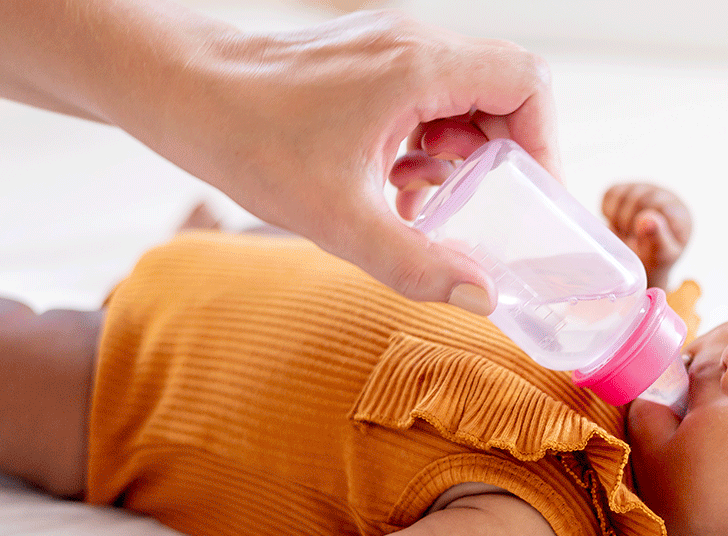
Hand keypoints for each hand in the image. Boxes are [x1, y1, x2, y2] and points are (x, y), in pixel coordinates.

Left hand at [136, 10, 558, 314]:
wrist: (181, 92)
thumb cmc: (249, 140)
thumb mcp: (338, 219)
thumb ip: (416, 263)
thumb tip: (483, 297)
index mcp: (419, 68)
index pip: (527, 83)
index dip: (545, 142)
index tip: (534, 196)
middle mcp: (412, 46)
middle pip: (504, 90)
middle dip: (506, 156)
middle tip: (490, 212)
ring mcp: (389, 51)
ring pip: (465, 97)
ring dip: (465, 154)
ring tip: (433, 204)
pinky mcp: (368, 66)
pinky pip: (427, 101)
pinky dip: (430, 145)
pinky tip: (398, 188)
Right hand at [601, 183, 692, 288]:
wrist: (641, 259)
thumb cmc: (655, 257)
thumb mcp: (661, 256)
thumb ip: (657, 239)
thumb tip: (647, 218)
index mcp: (678, 213)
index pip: (658, 208)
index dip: (644, 228)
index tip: (643, 243)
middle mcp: (664, 196)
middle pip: (638, 199)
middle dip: (629, 224)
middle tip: (632, 240)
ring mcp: (645, 190)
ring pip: (623, 195)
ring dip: (617, 219)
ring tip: (626, 233)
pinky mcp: (627, 189)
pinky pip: (611, 193)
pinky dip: (608, 211)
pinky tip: (617, 223)